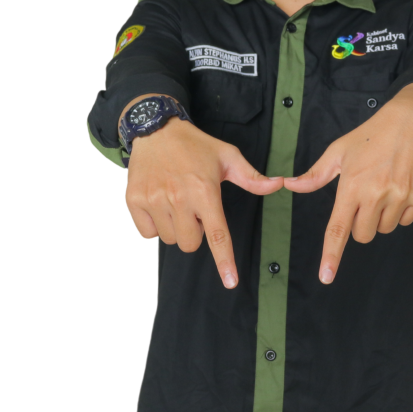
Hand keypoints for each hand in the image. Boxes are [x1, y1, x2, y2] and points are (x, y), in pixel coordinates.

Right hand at [125, 116, 283, 288]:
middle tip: (194, 209)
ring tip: (176, 201)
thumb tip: (277, 184)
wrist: (156, 130)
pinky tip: (159, 203)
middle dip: (195, 232)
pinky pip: (148, 233)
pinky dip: (154, 224)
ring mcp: (154, 200)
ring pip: (170, 239)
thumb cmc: (195, 145)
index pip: (217, 234)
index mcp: (205, 191)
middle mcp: (179, 198)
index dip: (224, 261)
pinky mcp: (135, 201)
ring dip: (175, 227)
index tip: (230, 281)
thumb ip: (252, 177)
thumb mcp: (227, 156)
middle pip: (191, 244)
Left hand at [284, 100, 412, 284]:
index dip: (332, 255)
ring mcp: (401, 196)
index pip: (339, 228)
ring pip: (385, 229)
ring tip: (385, 186)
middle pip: (363, 235)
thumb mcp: (338, 151)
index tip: (326, 276)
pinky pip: (406, 220)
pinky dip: (402, 210)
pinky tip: (400, 186)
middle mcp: (377, 194)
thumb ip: (315, 175)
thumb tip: (290, 185)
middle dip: (361, 224)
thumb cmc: (370, 136)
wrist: (411, 121)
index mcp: (352, 186)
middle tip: (365, 198)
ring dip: (382, 216)